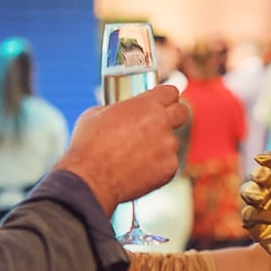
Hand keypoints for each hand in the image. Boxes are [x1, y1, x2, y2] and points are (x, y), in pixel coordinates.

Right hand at [57, 84, 185, 212]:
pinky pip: (168, 163)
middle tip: (160, 124)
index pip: (170, 92)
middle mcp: (162, 122)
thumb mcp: (96, 114)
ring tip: (137, 155)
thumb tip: (120, 111)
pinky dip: (157, 166)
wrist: (91, 179)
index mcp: (146, 104)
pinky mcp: (170, 168)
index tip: (163, 102)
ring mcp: (168, 146)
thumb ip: (117, 108)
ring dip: (160, 145)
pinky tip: (138, 170)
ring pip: (171, 142)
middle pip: (181, 112)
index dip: (166, 96)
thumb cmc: (89, 146)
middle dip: (173, 116)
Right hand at [239, 152, 270, 270]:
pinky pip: (249, 216)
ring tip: (261, 197)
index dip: (266, 159)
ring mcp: (262, 209)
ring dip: (251, 192)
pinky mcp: (256, 227)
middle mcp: (270, 194)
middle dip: (256, 175)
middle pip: (255, 178)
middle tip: (263, 177)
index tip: (262, 158)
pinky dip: (259, 215)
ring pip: (247, 193)